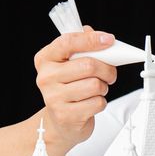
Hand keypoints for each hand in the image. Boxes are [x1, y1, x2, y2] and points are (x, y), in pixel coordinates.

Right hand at [34, 26, 117, 149]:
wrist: (60, 122)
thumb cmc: (68, 89)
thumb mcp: (70, 65)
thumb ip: (81, 47)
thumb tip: (95, 33)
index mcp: (45, 59)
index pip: (68, 42)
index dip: (91, 40)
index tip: (109, 40)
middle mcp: (46, 77)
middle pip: (88, 65)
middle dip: (106, 69)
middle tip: (109, 73)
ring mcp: (54, 98)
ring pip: (95, 85)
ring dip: (103, 87)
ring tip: (97, 90)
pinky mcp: (66, 115)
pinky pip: (97, 103)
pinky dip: (101, 102)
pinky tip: (91, 103)